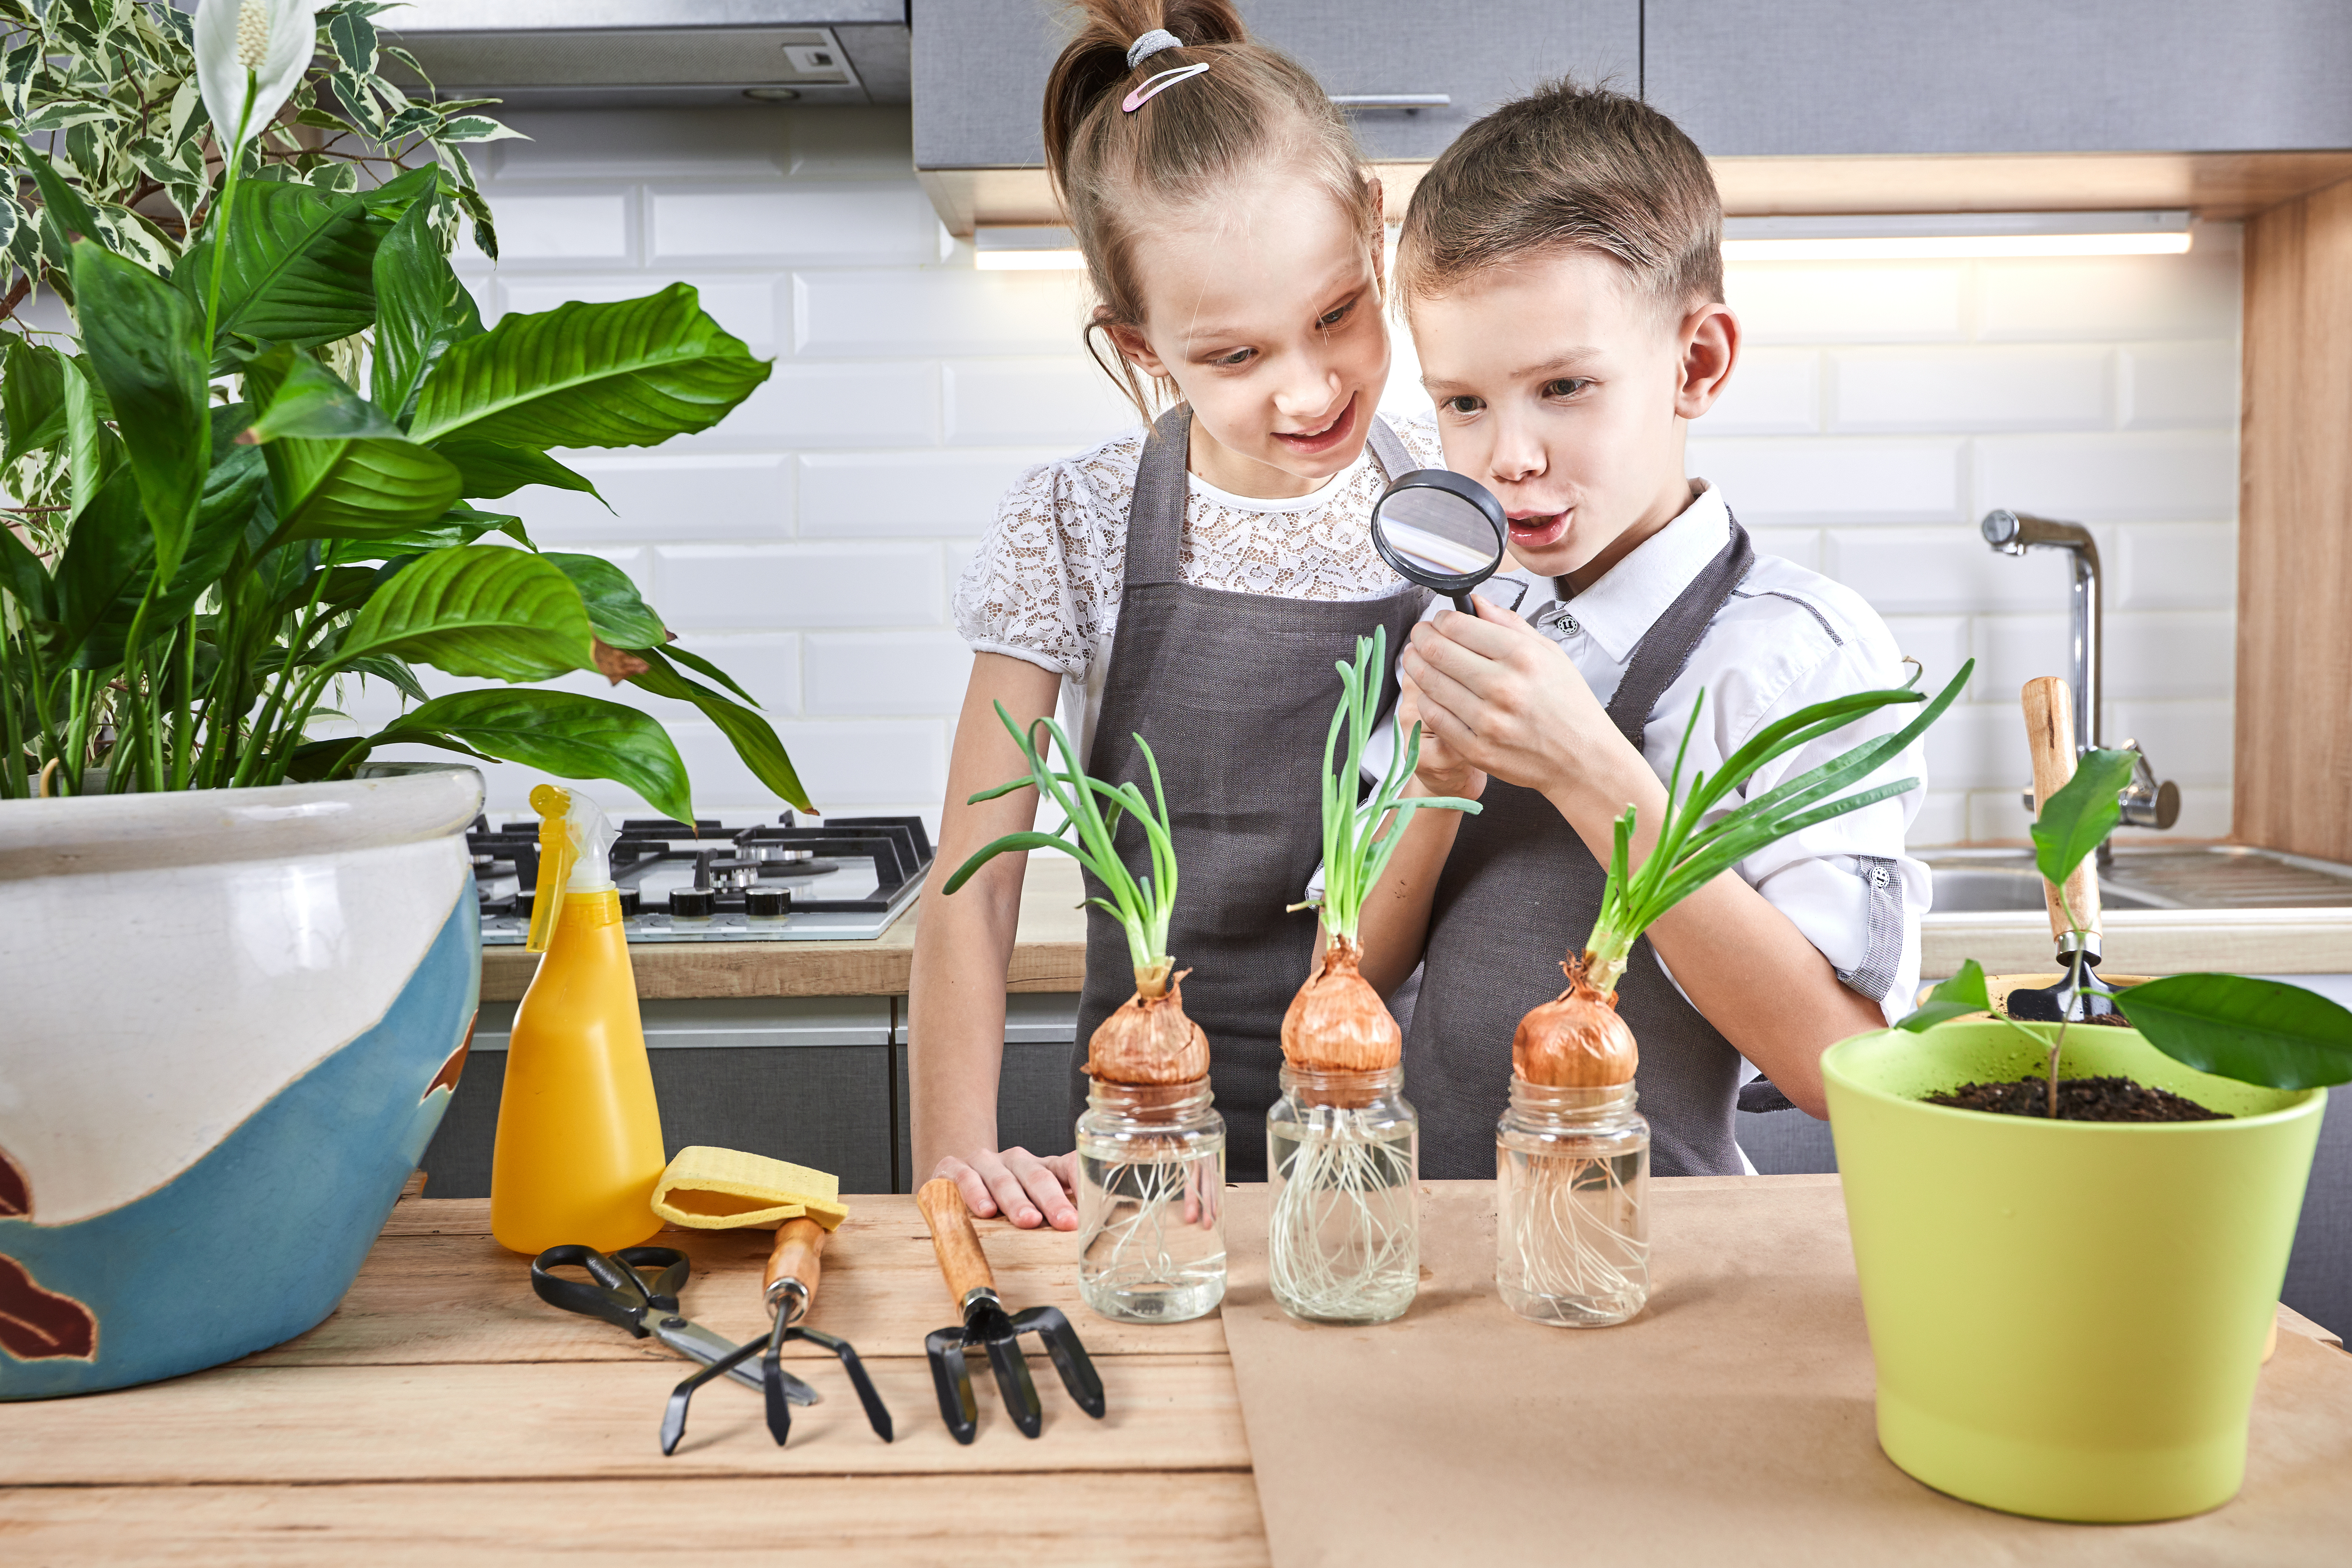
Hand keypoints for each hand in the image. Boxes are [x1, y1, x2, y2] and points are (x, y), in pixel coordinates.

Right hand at [931, 1146, 1078, 1230]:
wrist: (955, 1172)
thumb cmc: (1000, 1197)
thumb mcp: (1029, 1203)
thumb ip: (1053, 1214)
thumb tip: (1086, 1240)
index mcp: (1040, 1168)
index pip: (1067, 1166)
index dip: (1080, 1182)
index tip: (1092, 1205)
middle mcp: (1016, 1161)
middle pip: (1037, 1177)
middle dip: (1053, 1201)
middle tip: (1066, 1222)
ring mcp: (985, 1162)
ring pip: (1004, 1179)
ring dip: (1017, 1201)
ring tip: (1028, 1220)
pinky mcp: (954, 1167)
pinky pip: (966, 1177)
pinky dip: (976, 1193)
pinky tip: (985, 1210)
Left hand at [1401, 600, 1651, 818]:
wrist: (1582, 759)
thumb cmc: (1568, 704)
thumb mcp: (1550, 653)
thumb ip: (1509, 624)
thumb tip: (1475, 601)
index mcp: (1521, 656)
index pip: (1458, 626)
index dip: (1440, 619)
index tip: (1439, 620)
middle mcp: (1503, 686)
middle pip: (1436, 651)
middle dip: (1420, 638)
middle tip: (1419, 636)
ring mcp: (1487, 720)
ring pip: (1429, 683)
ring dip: (1415, 666)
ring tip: (1415, 659)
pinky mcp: (1476, 748)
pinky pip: (1434, 717)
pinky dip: (1426, 700)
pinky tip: (1430, 692)